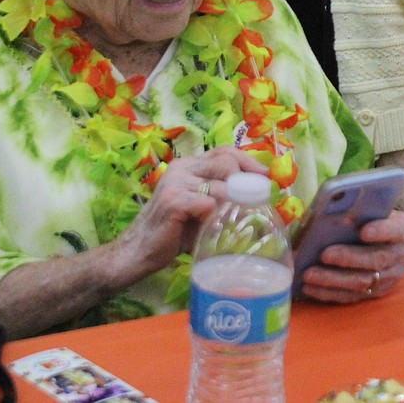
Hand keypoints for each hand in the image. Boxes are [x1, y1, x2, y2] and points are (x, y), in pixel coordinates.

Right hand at [111, 146, 267, 279]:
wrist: (137, 252)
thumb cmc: (173, 233)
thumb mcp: (201, 209)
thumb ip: (221, 198)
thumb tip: (258, 197)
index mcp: (189, 166)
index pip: (224, 151)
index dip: (248, 161)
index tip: (265, 177)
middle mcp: (182, 168)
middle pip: (226, 162)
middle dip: (246, 182)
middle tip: (256, 202)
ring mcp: (176, 183)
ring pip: (221, 186)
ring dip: (232, 206)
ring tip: (231, 221)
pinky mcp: (174, 201)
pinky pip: (208, 204)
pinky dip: (214, 217)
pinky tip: (209, 228)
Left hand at [298, 210, 403, 302]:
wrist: (395, 242)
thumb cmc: (380, 219)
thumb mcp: (380, 210)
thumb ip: (364, 212)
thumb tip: (333, 212)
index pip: (396, 230)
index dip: (380, 231)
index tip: (363, 231)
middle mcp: (403, 256)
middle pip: (376, 260)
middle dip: (348, 258)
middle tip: (324, 254)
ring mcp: (391, 278)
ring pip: (362, 282)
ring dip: (333, 280)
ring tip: (309, 275)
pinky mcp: (377, 293)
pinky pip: (352, 296)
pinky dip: (329, 293)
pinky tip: (310, 288)